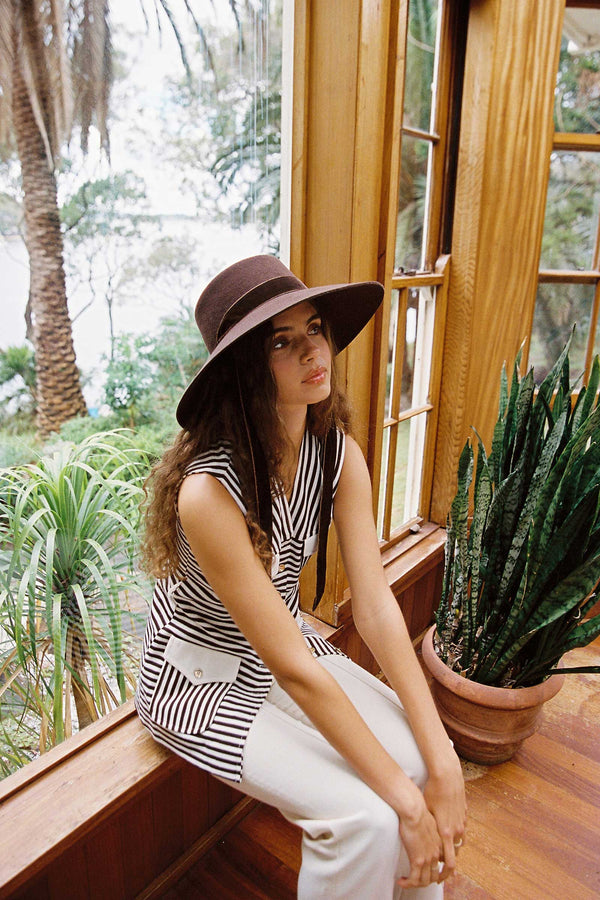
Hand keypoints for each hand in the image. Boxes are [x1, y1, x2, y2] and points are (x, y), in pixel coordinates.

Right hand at [397, 796, 444, 888]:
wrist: (414, 810)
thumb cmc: (418, 810)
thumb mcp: (430, 820)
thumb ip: (430, 828)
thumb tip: (424, 827)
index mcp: (440, 843)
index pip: (442, 863)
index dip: (436, 871)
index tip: (428, 872)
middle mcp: (436, 853)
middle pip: (435, 876)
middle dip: (426, 881)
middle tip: (416, 879)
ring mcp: (428, 858)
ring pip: (425, 881)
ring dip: (415, 884)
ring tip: (406, 881)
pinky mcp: (418, 860)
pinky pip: (414, 880)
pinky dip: (407, 883)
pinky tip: (401, 881)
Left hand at [423, 751, 466, 879]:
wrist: (447, 777)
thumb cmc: (433, 793)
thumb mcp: (427, 812)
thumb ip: (428, 829)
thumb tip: (422, 840)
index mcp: (446, 833)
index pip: (450, 862)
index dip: (445, 873)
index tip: (438, 878)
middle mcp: (457, 830)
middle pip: (455, 854)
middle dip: (447, 862)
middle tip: (438, 865)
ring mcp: (462, 823)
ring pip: (459, 843)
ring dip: (452, 847)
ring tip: (442, 848)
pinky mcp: (464, 815)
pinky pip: (461, 831)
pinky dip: (455, 835)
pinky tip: (448, 831)